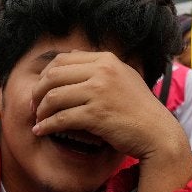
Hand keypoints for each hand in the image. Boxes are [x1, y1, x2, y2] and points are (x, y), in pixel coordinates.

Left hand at [31, 52, 191, 191]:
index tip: (41, 89)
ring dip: (40, 109)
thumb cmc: (138, 109)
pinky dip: (47, 125)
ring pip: (54, 96)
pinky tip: (41, 131)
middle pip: (53, 75)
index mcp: (106, 60)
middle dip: (38, 91)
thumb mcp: (122, 77)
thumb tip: (71, 59)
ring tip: (38, 119)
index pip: (63, 59)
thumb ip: (100, 68)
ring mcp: (99, 92)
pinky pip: (61, 118)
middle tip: (34, 105)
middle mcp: (102, 71)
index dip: (45, 74)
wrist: (156, 132)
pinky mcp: (97, 114)